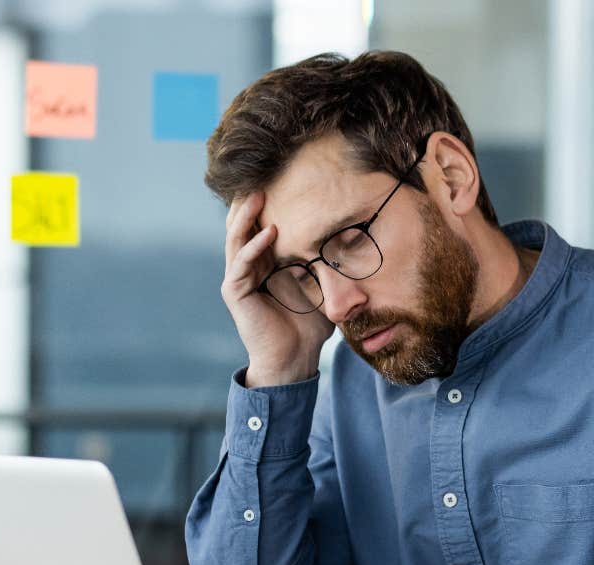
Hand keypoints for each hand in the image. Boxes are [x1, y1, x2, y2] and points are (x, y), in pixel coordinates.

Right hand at [221, 193, 333, 387]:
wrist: (295, 360)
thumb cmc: (309, 326)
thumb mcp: (323, 286)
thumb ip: (329, 264)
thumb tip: (358, 239)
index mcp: (265, 263)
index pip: (259, 225)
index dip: (265, 204)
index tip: (280, 179)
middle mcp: (247, 267)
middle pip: (242, 225)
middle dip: (250, 201)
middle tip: (262, 175)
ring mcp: (238, 279)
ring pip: (236, 239)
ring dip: (246, 216)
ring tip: (258, 194)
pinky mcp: (235, 293)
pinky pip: (241, 263)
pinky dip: (254, 246)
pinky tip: (270, 232)